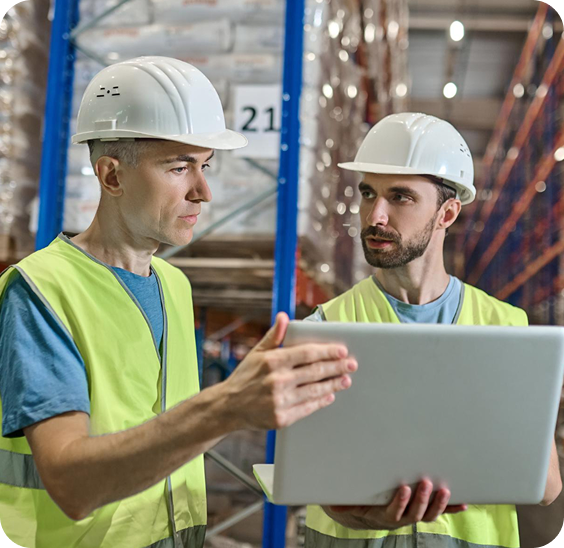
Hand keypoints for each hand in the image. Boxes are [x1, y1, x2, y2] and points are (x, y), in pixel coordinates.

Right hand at [221, 312, 356, 429]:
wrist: (228, 406)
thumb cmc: (245, 376)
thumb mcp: (257, 352)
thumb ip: (274, 336)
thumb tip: (284, 317)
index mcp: (272, 361)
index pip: (307, 354)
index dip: (327, 351)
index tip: (342, 350)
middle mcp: (277, 380)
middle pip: (315, 372)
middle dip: (337, 367)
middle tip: (351, 364)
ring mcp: (280, 401)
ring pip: (314, 391)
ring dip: (333, 385)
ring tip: (346, 379)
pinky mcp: (281, 418)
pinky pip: (307, 408)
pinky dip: (321, 401)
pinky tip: (330, 395)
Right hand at [324, 480, 467, 530]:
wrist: (368, 512)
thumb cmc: (358, 502)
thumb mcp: (349, 502)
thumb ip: (344, 504)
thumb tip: (335, 507)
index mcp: (383, 515)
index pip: (393, 513)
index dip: (399, 503)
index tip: (403, 489)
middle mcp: (401, 518)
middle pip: (414, 514)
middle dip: (422, 500)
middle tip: (427, 483)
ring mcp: (414, 515)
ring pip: (428, 515)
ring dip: (439, 504)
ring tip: (445, 490)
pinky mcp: (424, 511)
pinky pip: (440, 512)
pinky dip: (452, 508)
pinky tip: (463, 503)